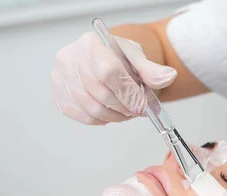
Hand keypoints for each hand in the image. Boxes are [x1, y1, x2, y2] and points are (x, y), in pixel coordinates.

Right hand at [51, 31, 176, 124]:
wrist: (101, 59)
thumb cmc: (117, 58)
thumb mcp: (137, 59)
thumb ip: (152, 71)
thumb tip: (168, 77)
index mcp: (91, 43)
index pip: (108, 72)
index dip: (127, 93)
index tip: (141, 105)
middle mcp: (70, 58)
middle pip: (100, 93)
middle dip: (124, 108)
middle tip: (137, 110)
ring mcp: (60, 77)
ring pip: (91, 109)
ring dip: (115, 117)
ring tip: (126, 112)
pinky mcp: (59, 95)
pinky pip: (82, 116)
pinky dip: (100, 120)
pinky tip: (109, 112)